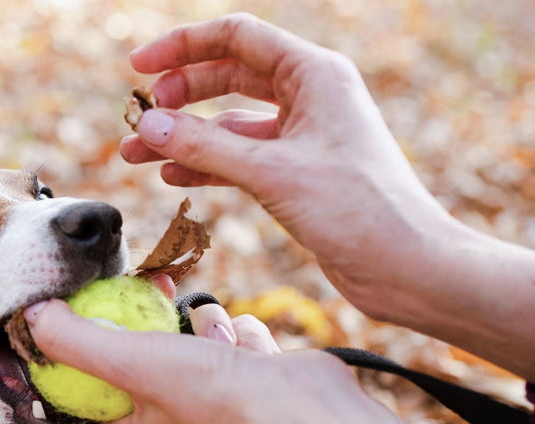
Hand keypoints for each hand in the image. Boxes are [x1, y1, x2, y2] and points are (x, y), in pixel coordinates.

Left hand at [25, 298, 448, 423]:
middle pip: (138, 356)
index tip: (75, 318)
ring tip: (210, 333)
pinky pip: (231, 337)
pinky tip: (248, 346)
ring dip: (200, 325)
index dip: (76, 358)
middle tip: (143, 286)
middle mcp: (172, 418)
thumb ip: (77, 340)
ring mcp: (215, 398)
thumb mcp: (129, 363)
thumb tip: (33, 317)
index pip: (87, 396)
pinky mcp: (251, 378)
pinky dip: (238, 332)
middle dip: (144, 321)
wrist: (305, 411)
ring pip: (188, 338)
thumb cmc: (213, 398)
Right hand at [120, 13, 534, 380]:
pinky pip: (238, 157)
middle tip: (139, 118)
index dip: (182, 47)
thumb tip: (147, 125)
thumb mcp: (271, 173)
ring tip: (137, 154)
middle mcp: (309, 96)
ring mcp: (302, 135)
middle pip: (228, 76)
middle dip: (179, 95)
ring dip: (184, 136)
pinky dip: (205, 163)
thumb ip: (204, 146)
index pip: (237, 38)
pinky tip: (172, 175)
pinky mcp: (296, 173)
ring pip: (229, 122)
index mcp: (314, 74)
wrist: (405, 267)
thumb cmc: (357, 210)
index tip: (138, 67)